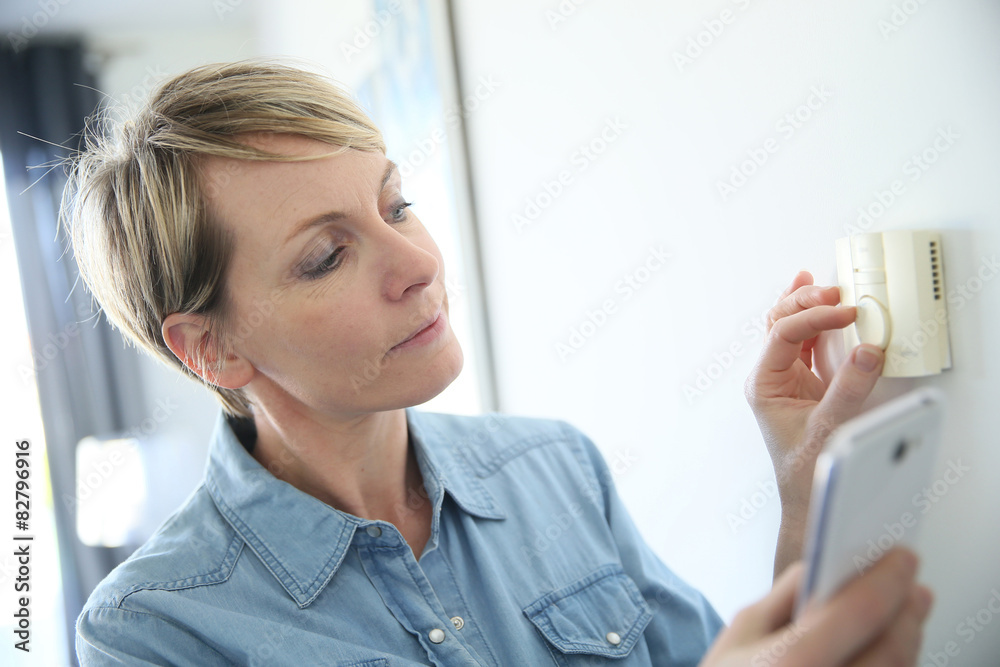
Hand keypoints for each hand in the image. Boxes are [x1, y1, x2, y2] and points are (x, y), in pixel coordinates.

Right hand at [698, 548, 932, 666]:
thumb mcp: (741, 631)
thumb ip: (784, 594)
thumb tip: (824, 566)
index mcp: (788, 663)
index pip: (858, 613)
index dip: (887, 579)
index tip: (902, 557)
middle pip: (891, 650)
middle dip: (907, 612)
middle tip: (914, 587)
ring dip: (909, 643)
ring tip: (907, 617)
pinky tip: (891, 654)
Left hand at [744, 271, 884, 573]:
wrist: (808, 498)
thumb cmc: (806, 470)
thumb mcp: (828, 428)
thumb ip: (848, 389)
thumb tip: (869, 352)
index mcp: (764, 383)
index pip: (782, 334)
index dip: (813, 318)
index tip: (846, 313)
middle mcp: (772, 376)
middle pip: (779, 323)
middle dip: (805, 302)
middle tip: (835, 292)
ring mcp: (788, 378)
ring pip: (791, 328)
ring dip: (808, 305)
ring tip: (825, 286)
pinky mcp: (808, 383)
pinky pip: (807, 342)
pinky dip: (815, 321)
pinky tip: (820, 301)